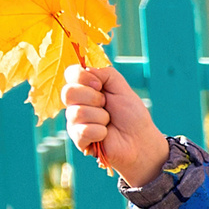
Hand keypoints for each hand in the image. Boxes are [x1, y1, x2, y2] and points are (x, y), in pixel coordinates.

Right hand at [63, 63, 168, 184]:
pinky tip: (105, 134)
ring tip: (109, 122)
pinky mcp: (78, 139)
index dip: (83, 77)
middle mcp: (76, 103)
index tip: (99, 85)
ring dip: (101, 117)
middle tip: (106, 105)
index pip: (70, 73)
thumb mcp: (121, 88)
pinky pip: (82, 131)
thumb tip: (85, 69)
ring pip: (77, 112)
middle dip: (94, 98)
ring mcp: (75, 121)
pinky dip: (100, 132)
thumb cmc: (131, 114)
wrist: (140, 139)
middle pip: (68, 92)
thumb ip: (105, 73)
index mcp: (85, 88)